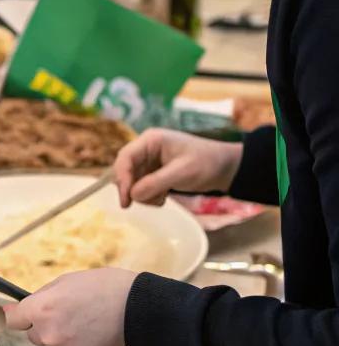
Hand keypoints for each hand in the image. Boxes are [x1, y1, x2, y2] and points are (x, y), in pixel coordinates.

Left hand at [4, 269, 136, 345]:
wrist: (135, 307)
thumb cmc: (102, 286)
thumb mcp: (66, 281)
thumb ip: (40, 297)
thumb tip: (16, 308)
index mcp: (41, 308)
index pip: (14, 320)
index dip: (16, 315)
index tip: (18, 312)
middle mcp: (46, 331)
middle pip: (32, 333)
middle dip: (42, 324)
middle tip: (66, 310)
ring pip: (51, 341)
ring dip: (59, 333)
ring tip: (83, 319)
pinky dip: (74, 343)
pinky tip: (90, 330)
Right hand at [115, 129, 242, 206]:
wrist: (224, 168)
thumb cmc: (206, 163)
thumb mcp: (182, 172)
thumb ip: (156, 182)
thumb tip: (133, 195)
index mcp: (151, 140)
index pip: (125, 158)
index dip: (122, 179)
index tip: (126, 200)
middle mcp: (146, 150)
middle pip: (125, 171)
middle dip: (133, 189)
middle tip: (141, 204)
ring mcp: (149, 162)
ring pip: (133, 182)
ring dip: (143, 195)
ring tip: (162, 199)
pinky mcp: (154, 174)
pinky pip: (142, 188)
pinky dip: (149, 196)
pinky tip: (163, 198)